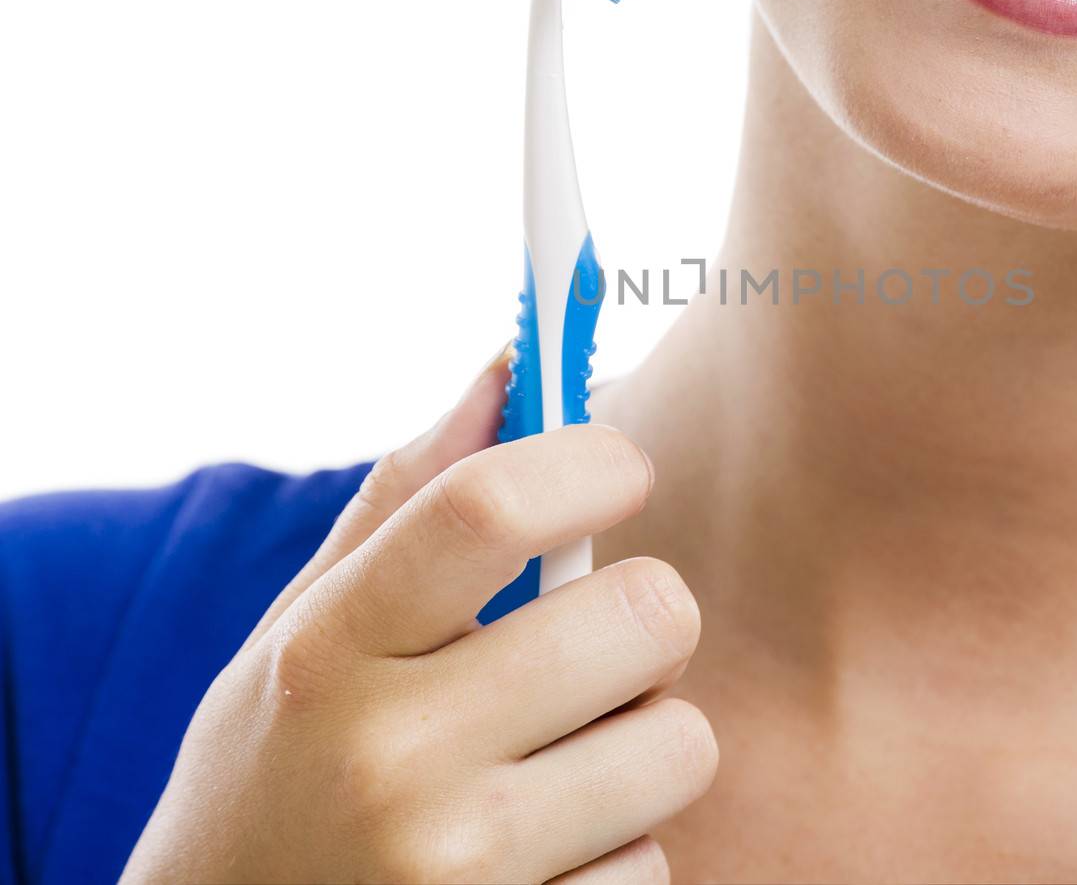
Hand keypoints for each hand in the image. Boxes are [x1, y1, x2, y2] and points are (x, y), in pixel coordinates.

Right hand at [122, 357, 714, 883]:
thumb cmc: (277, 772)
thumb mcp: (299, 635)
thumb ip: (404, 499)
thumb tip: (509, 363)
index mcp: (328, 653)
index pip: (491, 507)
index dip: (592, 461)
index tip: (621, 465)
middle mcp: (389, 760)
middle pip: (644, 614)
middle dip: (646, 616)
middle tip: (598, 640)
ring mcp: (459, 869)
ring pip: (680, 742)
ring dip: (645, 742)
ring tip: (559, 763)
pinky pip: (657, 862)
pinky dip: (619, 852)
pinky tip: (539, 859)